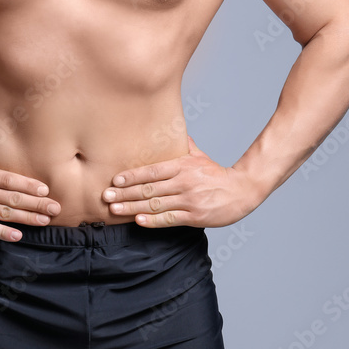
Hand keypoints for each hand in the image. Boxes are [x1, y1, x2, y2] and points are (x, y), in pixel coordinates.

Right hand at [0, 140, 60, 239]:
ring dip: (27, 217)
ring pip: (5, 212)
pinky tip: (18, 236)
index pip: (9, 178)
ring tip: (45, 220)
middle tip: (56, 207)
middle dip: (37, 202)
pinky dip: (3, 232)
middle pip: (13, 196)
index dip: (29, 184)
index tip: (46, 189)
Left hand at [101, 136, 257, 228]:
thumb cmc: (216, 174)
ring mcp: (189, 200)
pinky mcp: (195, 216)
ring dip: (132, 207)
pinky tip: (138, 220)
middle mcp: (184, 182)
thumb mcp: (199, 156)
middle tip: (105, 195)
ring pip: (156, 204)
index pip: (152, 170)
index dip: (132, 176)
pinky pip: (170, 218)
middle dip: (125, 193)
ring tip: (115, 209)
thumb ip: (183, 146)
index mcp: (182, 166)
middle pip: (149, 188)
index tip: (115, 179)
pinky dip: (153, 220)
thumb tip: (170, 128)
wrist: (242, 190)